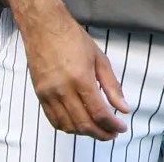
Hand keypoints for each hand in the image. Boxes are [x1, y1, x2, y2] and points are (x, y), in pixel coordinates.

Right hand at [20, 8, 129, 139]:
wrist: (44, 28)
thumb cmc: (74, 39)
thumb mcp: (100, 58)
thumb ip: (112, 86)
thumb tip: (124, 108)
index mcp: (81, 78)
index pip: (98, 111)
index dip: (112, 125)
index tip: (121, 128)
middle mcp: (62, 90)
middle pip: (83, 123)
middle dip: (100, 133)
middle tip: (112, 134)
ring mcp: (48, 94)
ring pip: (67, 125)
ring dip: (84, 132)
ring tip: (98, 130)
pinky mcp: (39, 96)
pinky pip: (53, 120)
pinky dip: (68, 127)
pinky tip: (79, 125)